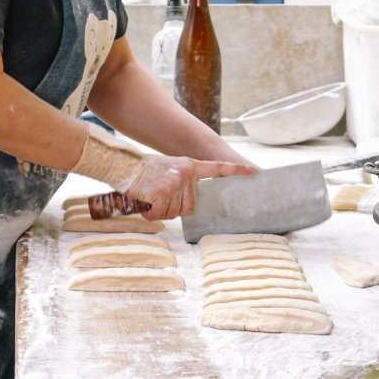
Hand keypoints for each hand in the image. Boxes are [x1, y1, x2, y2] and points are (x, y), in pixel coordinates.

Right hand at [125, 154, 256, 219]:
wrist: (124, 164)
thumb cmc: (144, 171)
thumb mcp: (169, 170)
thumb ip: (183, 183)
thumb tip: (189, 207)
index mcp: (190, 166)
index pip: (218, 168)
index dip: (236, 171)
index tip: (255, 172)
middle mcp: (186, 173)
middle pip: (189, 206)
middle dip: (173, 208)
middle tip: (158, 198)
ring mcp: (175, 182)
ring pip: (173, 212)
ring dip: (159, 211)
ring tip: (149, 196)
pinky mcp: (162, 192)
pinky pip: (160, 214)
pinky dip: (149, 214)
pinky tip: (143, 202)